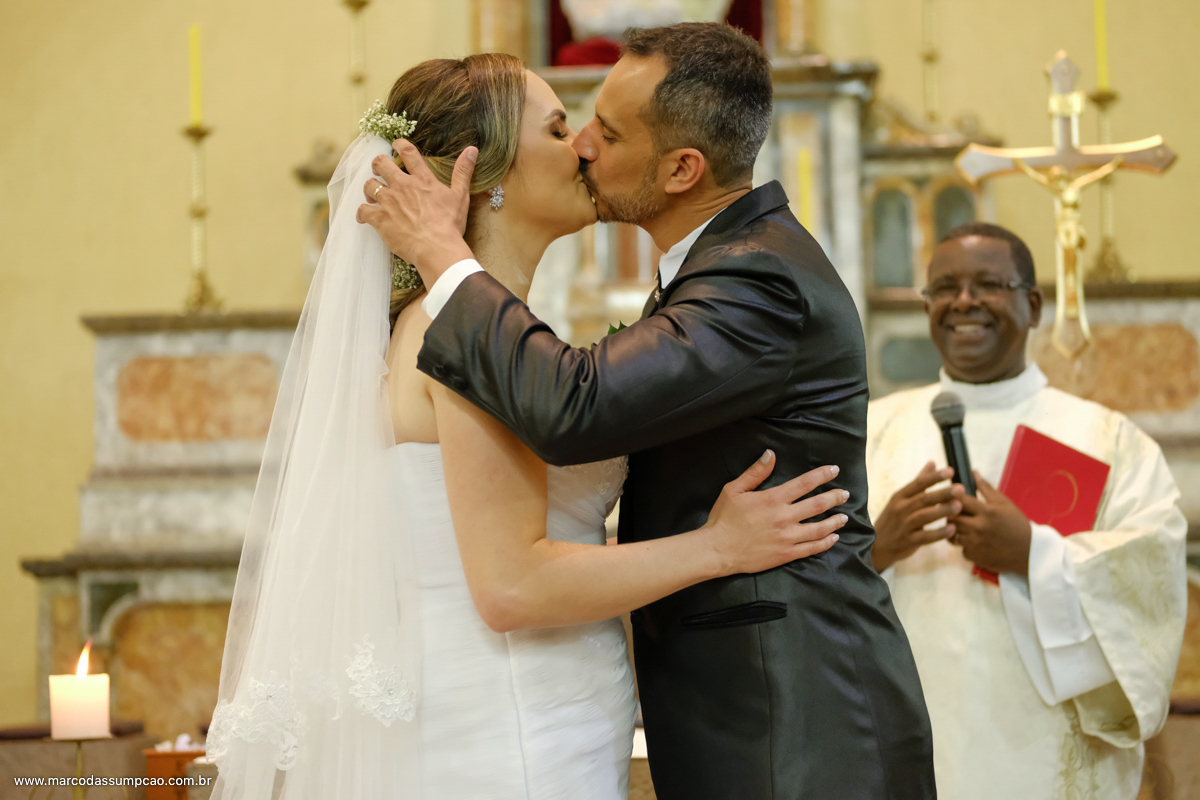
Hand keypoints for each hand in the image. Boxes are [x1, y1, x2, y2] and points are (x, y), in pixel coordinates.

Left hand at [357, 140, 477, 286]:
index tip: (395, 144)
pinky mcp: (379, 219)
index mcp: (422, 180)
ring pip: (369, 185)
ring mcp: (388, 202)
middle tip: (378, 170)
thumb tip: (472, 150)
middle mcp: (402, 186)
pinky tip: (364, 217)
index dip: (399, 144)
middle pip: (380, 164)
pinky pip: (362, 210)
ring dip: (370, 189)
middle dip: (377, 164)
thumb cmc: (450, 225)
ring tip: (373, 196)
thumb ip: (463, 172)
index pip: (408, 153)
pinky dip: (362, 213)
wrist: (436, 248)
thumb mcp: (460, 196)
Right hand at [703, 450, 847, 575]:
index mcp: (773, 499)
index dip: (822, 475)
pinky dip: (826, 542)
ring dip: (835, 521)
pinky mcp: (786, 554)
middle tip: (845, 494)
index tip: (834, 470)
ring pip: (820, 528)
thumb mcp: (734, 490)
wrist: (718, 550)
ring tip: (844, 517)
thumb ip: (755, 472)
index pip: (804, 483)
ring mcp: (787, 537)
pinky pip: (812, 548)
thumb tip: (770, 454)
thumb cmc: (724, 518)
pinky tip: (833, 538)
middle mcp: (784, 517)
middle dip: (835, 498)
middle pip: (818, 505)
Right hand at [871, 461, 961, 571]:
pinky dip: (938, 533)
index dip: (934, 477)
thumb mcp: (901, 499)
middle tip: (960, 489)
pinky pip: (925, 537)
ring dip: (942, 511)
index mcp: (900, 496)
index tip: (950, 471)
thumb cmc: (893, 519)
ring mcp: (904, 525)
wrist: (877, 545)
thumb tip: (932, 462)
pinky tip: (952, 529)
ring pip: (924, 516)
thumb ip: (919, 481)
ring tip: (958, 506)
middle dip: (942, 493)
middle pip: (923, 499)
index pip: (918, 483)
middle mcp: (901, 509)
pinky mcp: (908, 541)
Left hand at [948, 471, 1031, 575]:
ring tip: (963, 526)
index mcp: (987, 512)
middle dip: (950, 513)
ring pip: (952, 533)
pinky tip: (974, 542)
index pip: (960, 499)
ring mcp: (975, 543)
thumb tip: (973, 472)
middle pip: (952, 517)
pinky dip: (965, 545)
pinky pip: (961, 548)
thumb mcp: (1004, 504)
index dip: (952, 496)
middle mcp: (978, 527)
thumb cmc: (1017, 525)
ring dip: (955, 529)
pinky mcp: (974, 556)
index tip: (951, 496)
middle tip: (954, 512)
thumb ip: (986, 488)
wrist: (1030, 552)